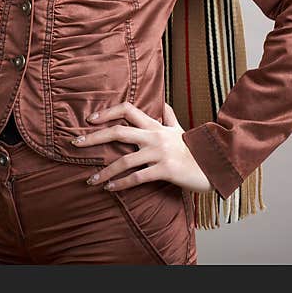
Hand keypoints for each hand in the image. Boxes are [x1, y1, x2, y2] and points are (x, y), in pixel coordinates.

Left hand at [72, 101, 213, 192]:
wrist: (216, 163)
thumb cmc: (194, 148)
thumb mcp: (180, 130)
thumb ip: (169, 117)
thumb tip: (163, 103)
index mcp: (154, 125)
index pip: (126, 109)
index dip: (107, 112)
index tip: (90, 120)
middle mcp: (153, 137)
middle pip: (118, 132)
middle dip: (94, 137)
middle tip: (75, 143)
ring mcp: (158, 154)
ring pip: (125, 160)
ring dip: (105, 171)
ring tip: (91, 181)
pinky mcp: (165, 171)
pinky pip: (138, 178)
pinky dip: (121, 184)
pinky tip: (110, 189)